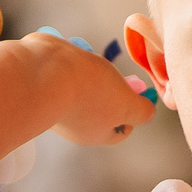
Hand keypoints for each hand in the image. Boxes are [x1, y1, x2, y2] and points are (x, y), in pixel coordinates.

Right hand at [0, 29, 158, 146]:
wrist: (43, 73)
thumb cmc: (88, 91)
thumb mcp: (127, 105)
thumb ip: (141, 112)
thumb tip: (149, 113)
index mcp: (96, 133)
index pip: (122, 129)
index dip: (133, 113)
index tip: (137, 94)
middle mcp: (75, 122)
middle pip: (103, 108)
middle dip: (112, 89)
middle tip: (115, 75)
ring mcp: (56, 102)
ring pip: (84, 88)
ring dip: (90, 73)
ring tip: (90, 65)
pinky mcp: (44, 82)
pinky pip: (64, 72)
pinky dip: (71, 63)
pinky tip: (71, 58)